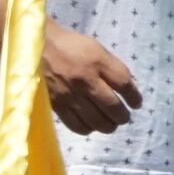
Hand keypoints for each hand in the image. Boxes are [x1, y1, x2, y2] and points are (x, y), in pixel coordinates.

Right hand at [41, 21, 140, 135]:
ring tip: (111, 124)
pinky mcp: (56, 105)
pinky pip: (76, 125)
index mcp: (97, 61)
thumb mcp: (96, 48)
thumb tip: (127, 87)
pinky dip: (88, 129)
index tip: (137, 103)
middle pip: (112, 106)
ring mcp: (70, 94)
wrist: (37, 47)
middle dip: (122, 116)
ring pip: (96, 120)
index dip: (134, 97)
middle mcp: (85, 80)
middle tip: (124, 118)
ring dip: (108, 126)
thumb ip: (111, 67)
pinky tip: (91, 126)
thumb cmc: (70, 46)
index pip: (123, 83)